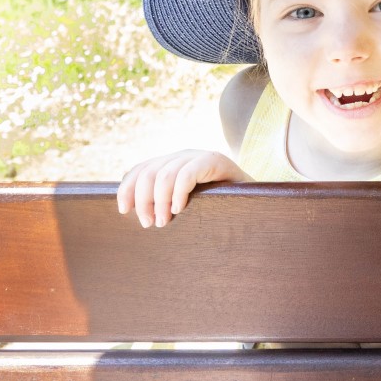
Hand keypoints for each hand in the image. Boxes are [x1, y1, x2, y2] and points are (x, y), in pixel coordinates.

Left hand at [117, 151, 250, 227]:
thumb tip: (133, 214)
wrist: (256, 203)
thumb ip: (163, 202)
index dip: (127, 189)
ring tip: (163, 222)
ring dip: (158, 201)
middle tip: (148, 224)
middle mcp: (182, 156)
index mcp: (172, 163)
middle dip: (143, 200)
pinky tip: (179, 209)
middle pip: (148, 173)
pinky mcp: (215, 160)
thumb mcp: (186, 204)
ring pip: (164, 174)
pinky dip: (178, 193)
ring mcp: (198, 156)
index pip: (140, 169)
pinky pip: (187, 174)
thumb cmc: (218, 209)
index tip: (124, 211)